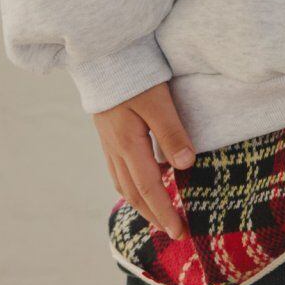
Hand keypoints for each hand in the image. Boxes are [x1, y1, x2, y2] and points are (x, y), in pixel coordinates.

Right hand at [94, 81, 196, 238]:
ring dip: (142, 202)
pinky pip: (119, 169)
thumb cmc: (131, 72)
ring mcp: (108, 141)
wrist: (99, 52)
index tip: (180, 232)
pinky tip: (145, 179)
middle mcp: (115, 148)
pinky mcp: (108, 132)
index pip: (149, 188)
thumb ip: (171, 131)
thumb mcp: (157, 99)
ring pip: (123, 182)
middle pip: (134, 192)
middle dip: (154, 215)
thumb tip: (185, 166)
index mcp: (127, 143)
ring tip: (159, 213)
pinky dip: (132, 183)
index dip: (165, 212)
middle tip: (174, 231)